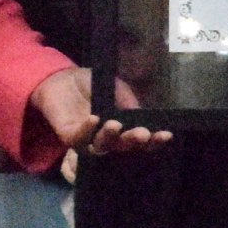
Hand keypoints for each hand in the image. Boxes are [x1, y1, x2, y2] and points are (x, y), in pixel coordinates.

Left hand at [31, 63, 168, 155]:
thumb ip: (129, 103)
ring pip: (102, 148)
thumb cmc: (92, 85)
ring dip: (110, 138)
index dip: (154, 141)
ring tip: (115, 124)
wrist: (62, 78)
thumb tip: (144, 117)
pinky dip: (87, 130)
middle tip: (143, 134)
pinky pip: (79, 139)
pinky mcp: (69, 136)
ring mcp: (88, 140)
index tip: (166, 135)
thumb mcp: (117, 89)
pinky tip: (94, 118)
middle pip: (123, 149)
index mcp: (122, 130)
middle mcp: (107, 140)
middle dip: (134, 142)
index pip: (140, 141)